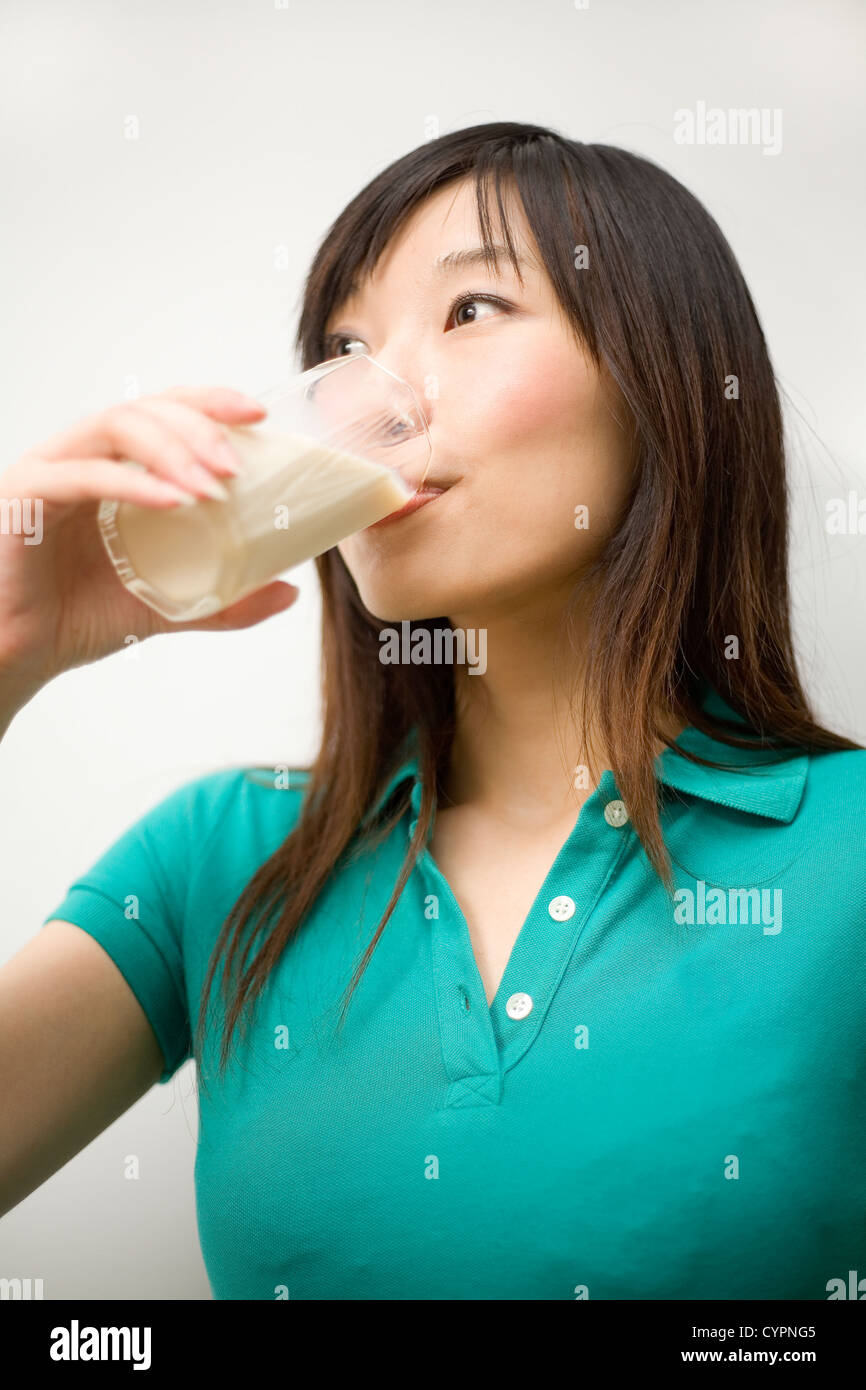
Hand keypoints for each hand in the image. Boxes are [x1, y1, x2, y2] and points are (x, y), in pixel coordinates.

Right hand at [0, 386, 299, 696]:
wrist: (18, 657)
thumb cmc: (76, 617)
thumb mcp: (167, 605)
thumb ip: (224, 599)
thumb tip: (289, 590)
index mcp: (112, 468)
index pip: (163, 413)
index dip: (209, 404)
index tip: (258, 417)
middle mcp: (79, 458)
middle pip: (143, 409)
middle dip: (198, 427)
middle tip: (238, 465)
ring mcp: (48, 471)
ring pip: (113, 426)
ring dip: (172, 449)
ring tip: (214, 485)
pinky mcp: (22, 497)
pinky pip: (80, 474)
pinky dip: (132, 483)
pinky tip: (174, 502)